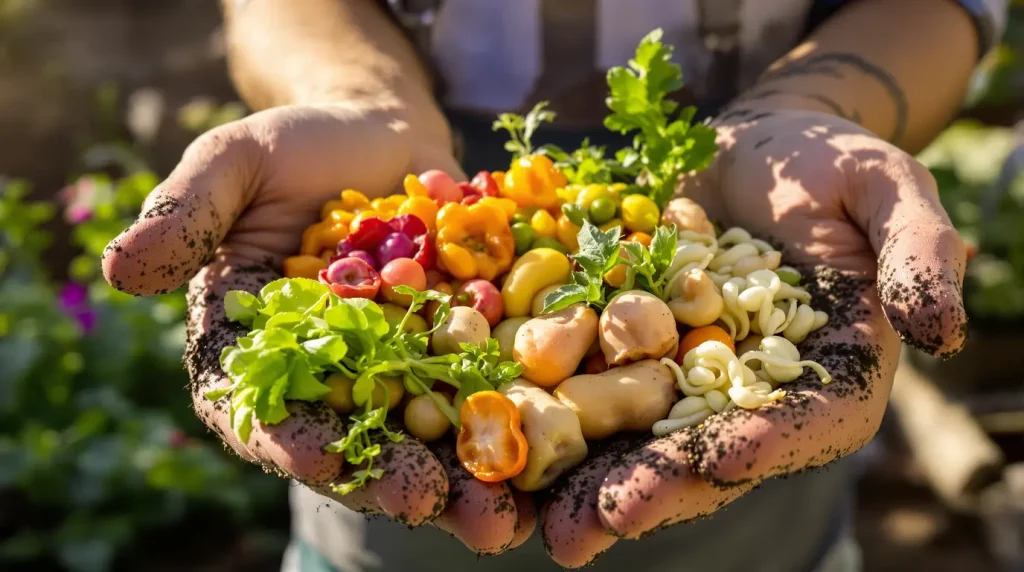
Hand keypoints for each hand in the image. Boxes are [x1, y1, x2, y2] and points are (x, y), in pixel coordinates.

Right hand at [102, 104, 534, 553]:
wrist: (384, 133)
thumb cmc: (300, 145)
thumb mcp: (238, 160)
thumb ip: (189, 210)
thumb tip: (121, 270)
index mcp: (257, 350)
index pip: (263, 410)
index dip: (291, 441)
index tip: (326, 459)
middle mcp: (326, 378)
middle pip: (354, 444)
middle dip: (393, 483)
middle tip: (437, 509)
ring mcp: (396, 373)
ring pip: (425, 441)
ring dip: (463, 481)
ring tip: (504, 518)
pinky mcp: (454, 355)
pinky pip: (482, 399)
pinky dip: (510, 429)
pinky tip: (545, 460)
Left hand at [541, 109, 967, 565]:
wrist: (749, 146)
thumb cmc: (828, 162)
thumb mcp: (886, 187)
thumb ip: (918, 252)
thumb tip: (939, 329)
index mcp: (827, 375)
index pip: (803, 425)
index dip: (765, 446)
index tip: (721, 460)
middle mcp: (751, 395)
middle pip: (708, 452)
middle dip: (657, 489)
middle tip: (599, 524)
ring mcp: (685, 379)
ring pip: (641, 441)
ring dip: (594, 482)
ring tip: (549, 523)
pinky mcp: (632, 352)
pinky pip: (592, 390)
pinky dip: (556, 420)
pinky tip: (513, 446)